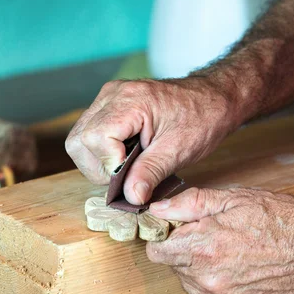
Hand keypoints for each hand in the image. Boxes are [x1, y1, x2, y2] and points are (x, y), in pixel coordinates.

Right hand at [65, 77, 239, 204]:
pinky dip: (103, 152)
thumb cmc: (202, 118)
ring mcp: (109, 99)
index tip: (131, 174)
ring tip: (128, 166)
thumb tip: (130, 197)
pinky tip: (127, 155)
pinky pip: (91, 133)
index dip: (109, 164)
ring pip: (80, 139)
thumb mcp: (178, 151)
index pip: (94, 139)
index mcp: (130, 101)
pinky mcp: (111, 106)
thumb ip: (150, 173)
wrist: (214, 99)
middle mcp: (113, 95)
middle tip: (127, 176)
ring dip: (99, 161)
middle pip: (79, 141)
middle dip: (98, 167)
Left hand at [147, 187, 293, 293]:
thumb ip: (190, 204)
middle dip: (186, 251)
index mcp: (203, 246)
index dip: (165, 237)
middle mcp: (208, 279)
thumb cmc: (285, 221)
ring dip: (202, 269)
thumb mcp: (236, 198)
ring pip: (191, 284)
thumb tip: (158, 209)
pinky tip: (242, 272)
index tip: (176, 231)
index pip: (156, 251)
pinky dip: (219, 287)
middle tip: (216, 237)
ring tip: (234, 254)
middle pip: (174, 267)